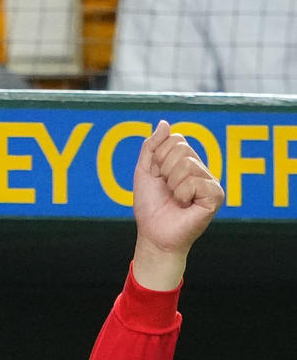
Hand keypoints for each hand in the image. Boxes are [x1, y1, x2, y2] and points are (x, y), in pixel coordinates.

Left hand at [131, 121, 223, 286]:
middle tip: (167, 191)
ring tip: (176, 200)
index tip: (158, 178)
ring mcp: (210, 181)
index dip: (159, 159)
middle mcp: (201, 168)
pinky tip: (185, 206)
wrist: (153, 236)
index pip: (175, 139)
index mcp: (187, 161)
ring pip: (187, 165)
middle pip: (181, 149)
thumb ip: (151, 147)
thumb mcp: (144, 172)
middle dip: (165, 171)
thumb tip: (164, 123)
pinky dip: (183, 194)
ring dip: (173, 185)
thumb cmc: (150, 208)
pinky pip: (195, 182)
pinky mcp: (215, 196)